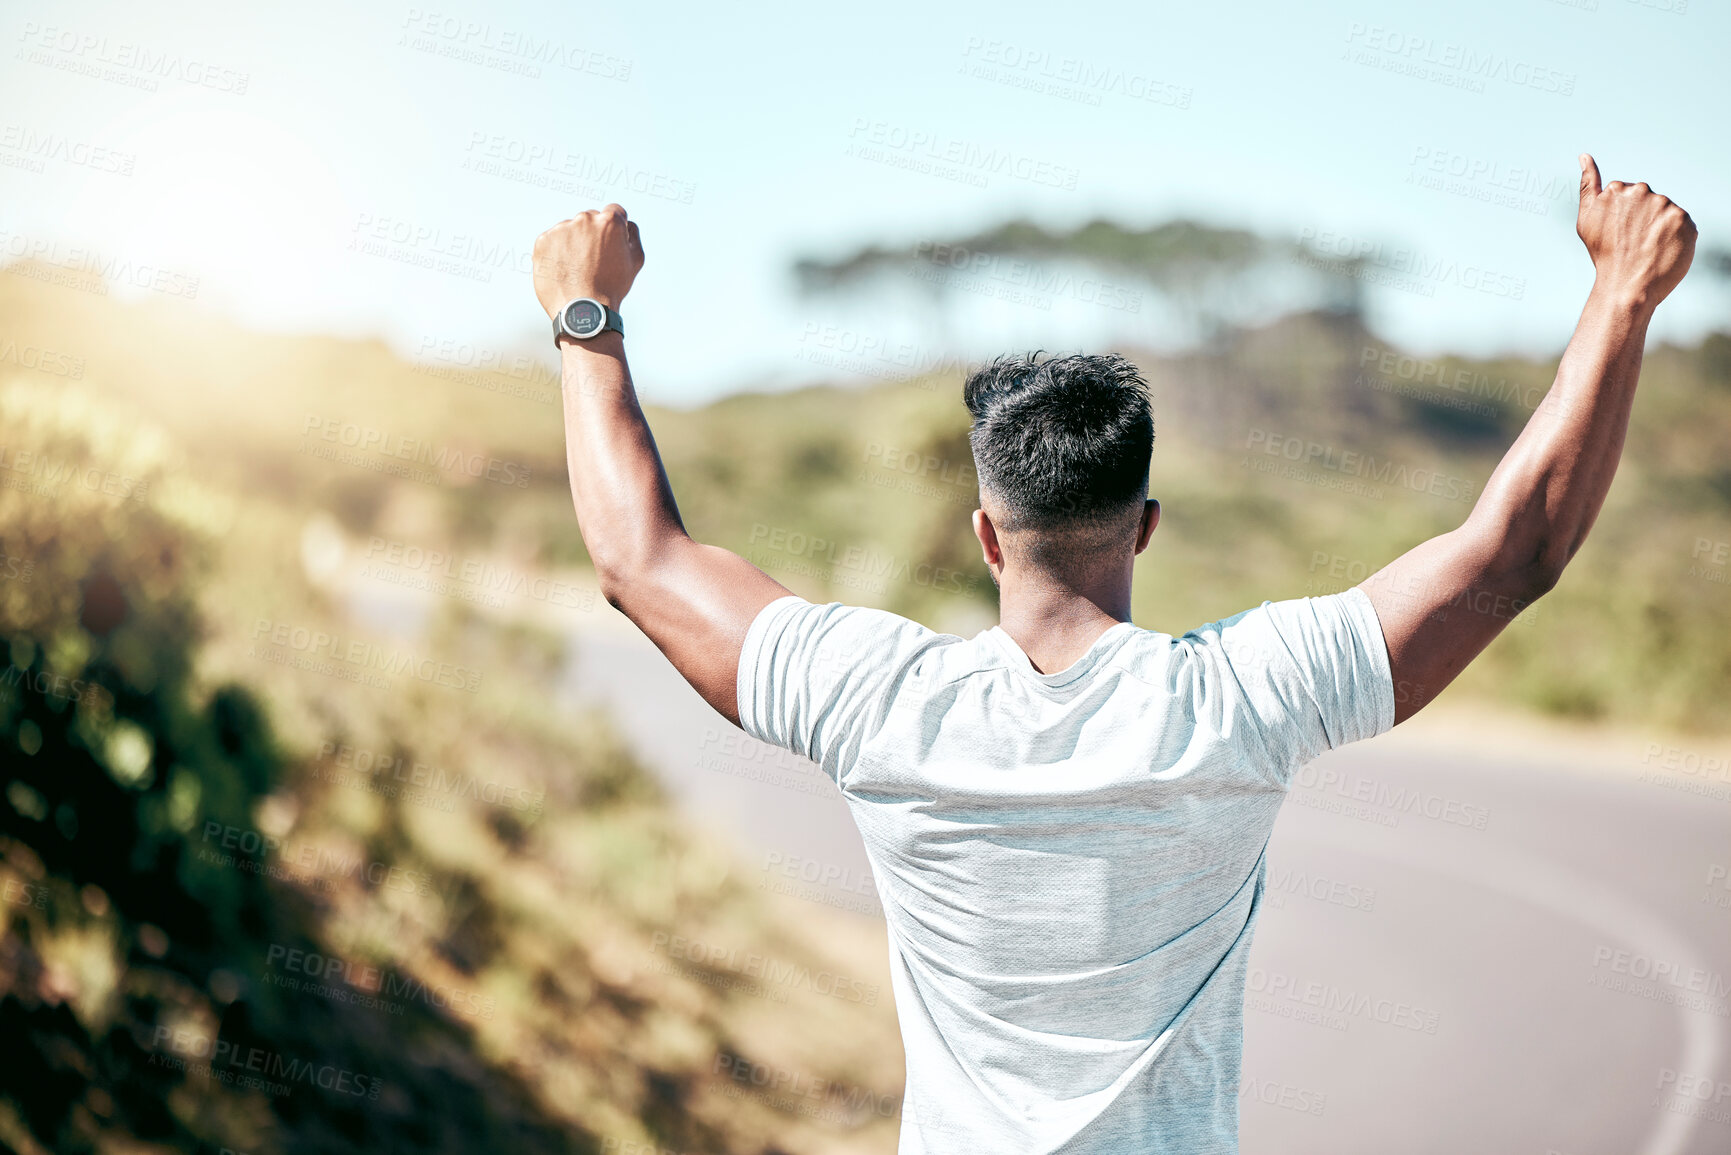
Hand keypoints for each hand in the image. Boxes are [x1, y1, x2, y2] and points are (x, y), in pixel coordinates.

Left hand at [533, 203, 644, 318]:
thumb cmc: (612, 287)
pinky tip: (564, 271)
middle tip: (593, 262)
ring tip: (577, 270)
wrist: (582, 309)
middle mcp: (584, 219)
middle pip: (590, 220)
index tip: (610, 243)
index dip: (614, 228)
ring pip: (569, 231)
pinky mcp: (543, 240)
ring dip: (573, 244)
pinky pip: (552, 242)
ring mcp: (561, 228)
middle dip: (592, 235)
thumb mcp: (635, 261)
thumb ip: (633, 235)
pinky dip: (556, 253)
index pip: (614, 211)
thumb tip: (625, 223)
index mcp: (609, 221)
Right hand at [1576, 154, 1696, 311]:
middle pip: (1647, 201)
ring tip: (1647, 250)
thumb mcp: (1586, 219)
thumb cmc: (1603, 256)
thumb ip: (1588, 184)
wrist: (1625, 287)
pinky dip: (1674, 238)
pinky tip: (1662, 252)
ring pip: (1665, 212)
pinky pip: (1682, 225)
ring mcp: (1664, 204)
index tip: (1617, 235)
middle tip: (1632, 244)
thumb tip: (1584, 155)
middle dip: (1642, 219)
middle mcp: (1641, 191)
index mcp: (1617, 189)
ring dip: (1658, 228)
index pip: (1627, 196)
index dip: (1622, 218)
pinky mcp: (1684, 219)